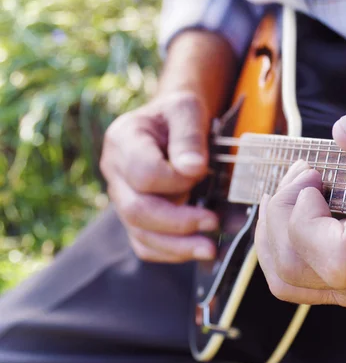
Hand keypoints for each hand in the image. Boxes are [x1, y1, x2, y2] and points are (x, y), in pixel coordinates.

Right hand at [100, 91, 218, 262]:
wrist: (171, 122)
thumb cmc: (179, 114)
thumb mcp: (187, 109)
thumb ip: (189, 136)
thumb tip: (192, 170)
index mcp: (123, 140)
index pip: (143, 173)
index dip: (175, 180)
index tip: (202, 172)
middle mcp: (115, 172)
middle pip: (136, 210)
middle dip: (178, 223)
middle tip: (213, 223)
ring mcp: (122, 197)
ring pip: (140, 234)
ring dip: (177, 246)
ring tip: (209, 249)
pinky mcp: (135, 217)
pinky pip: (145, 245)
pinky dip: (171, 252)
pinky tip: (196, 249)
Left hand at [255, 87, 345, 310]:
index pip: (336, 260)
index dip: (307, 220)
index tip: (317, 176)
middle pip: (295, 269)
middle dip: (281, 212)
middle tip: (300, 172)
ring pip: (286, 280)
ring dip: (273, 228)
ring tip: (290, 188)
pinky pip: (295, 279)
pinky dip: (280, 242)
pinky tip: (292, 210)